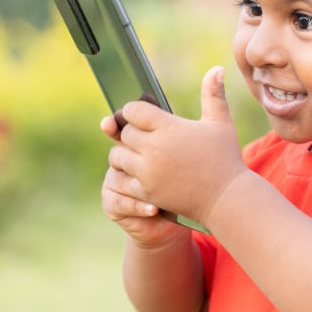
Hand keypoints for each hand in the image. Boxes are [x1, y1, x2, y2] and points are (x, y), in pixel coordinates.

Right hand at [101, 114, 185, 244]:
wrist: (174, 215)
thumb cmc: (179, 182)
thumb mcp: (180, 157)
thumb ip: (177, 134)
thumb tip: (198, 96)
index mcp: (133, 145)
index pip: (119, 130)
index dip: (114, 125)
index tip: (113, 124)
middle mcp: (120, 162)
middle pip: (117, 155)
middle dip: (132, 161)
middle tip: (148, 168)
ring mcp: (114, 183)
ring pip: (117, 180)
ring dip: (138, 189)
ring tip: (157, 197)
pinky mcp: (113, 205)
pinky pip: (119, 203)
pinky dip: (137, 206)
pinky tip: (153, 209)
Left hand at [109, 66, 246, 226]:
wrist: (226, 199)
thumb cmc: (225, 158)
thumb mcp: (221, 124)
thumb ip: (213, 95)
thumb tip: (217, 68)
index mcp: (169, 128)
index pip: (133, 111)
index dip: (136, 111)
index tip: (144, 116)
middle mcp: (154, 149)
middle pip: (124, 133)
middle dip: (132, 133)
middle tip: (145, 135)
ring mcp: (148, 172)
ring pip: (117, 156)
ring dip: (126, 154)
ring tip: (141, 154)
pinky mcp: (145, 192)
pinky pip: (122, 179)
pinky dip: (129, 175)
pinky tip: (143, 172)